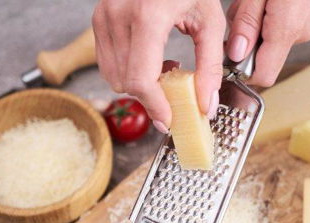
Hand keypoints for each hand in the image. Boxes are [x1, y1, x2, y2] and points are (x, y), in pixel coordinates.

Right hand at [92, 0, 225, 132]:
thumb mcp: (210, 21)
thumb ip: (210, 66)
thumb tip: (206, 105)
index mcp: (147, 17)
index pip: (140, 79)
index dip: (154, 106)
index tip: (169, 120)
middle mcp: (119, 16)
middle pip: (126, 82)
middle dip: (151, 96)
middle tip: (176, 90)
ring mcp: (104, 16)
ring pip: (114, 76)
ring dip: (140, 84)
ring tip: (165, 69)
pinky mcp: (98, 18)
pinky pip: (108, 62)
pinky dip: (129, 70)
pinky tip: (150, 59)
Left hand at [226, 0, 309, 86]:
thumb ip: (246, 23)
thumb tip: (236, 54)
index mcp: (287, 29)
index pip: (263, 76)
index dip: (242, 72)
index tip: (227, 54)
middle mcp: (300, 34)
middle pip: (264, 59)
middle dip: (245, 42)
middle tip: (241, 12)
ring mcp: (306, 28)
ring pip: (270, 43)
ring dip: (254, 28)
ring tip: (253, 1)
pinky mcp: (306, 21)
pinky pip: (279, 31)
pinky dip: (266, 20)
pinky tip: (264, 0)